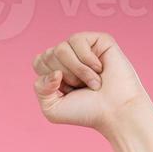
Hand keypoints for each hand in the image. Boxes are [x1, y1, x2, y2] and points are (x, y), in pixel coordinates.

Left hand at [31, 32, 150, 133]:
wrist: (114, 111)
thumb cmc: (86, 111)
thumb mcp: (52, 109)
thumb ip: (40, 89)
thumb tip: (55, 71)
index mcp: (56, 68)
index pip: (38, 62)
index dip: (48, 80)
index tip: (65, 92)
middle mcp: (69, 55)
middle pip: (48, 55)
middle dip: (63, 77)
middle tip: (81, 87)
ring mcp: (84, 47)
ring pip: (60, 49)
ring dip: (76, 71)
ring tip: (92, 81)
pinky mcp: (99, 40)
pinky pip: (78, 40)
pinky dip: (86, 60)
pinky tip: (100, 69)